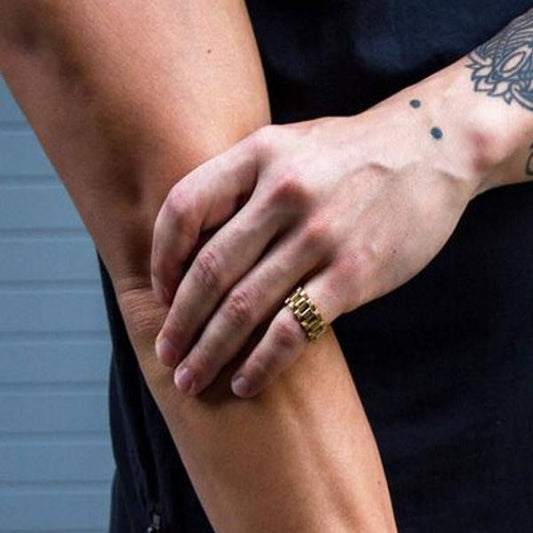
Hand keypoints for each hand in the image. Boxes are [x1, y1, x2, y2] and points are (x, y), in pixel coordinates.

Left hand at [151, 75, 484, 397]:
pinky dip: (262, 362)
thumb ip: (243, 182)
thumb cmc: (350, 153)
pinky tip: (245, 382)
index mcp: (259, 154)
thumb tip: (197, 241)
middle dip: (179, 322)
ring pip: (244, 306)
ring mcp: (319, 235)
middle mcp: (284, 192)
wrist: (431, 147)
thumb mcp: (289, 144)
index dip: (161, 258)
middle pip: (209, 270)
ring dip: (209, 351)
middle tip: (166, 355)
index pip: (183, 208)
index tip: (161, 294)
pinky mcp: (354, 273)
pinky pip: (293, 329)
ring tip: (190, 379)